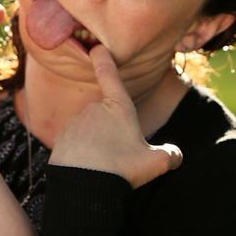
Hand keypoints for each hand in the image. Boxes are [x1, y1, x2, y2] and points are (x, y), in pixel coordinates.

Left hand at [49, 45, 181, 188]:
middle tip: (119, 158)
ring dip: (97, 146)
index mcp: (118, 107)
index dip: (104, 60)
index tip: (97, 48)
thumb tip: (174, 155)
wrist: (84, 187)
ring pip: (90, 133)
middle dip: (113, 135)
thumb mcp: (156, 163)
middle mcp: (93, 109)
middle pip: (106, 118)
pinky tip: (87, 171)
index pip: (110, 76)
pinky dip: (81, 155)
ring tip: (103, 168)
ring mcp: (75, 123)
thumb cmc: (122, 170)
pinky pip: (75, 144)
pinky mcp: (61, 138)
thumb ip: (169, 155)